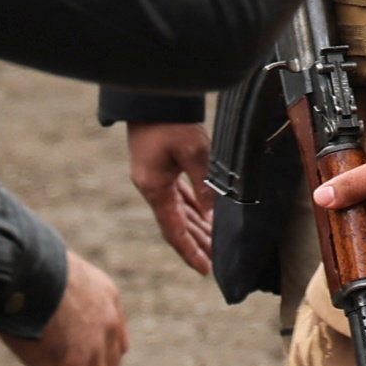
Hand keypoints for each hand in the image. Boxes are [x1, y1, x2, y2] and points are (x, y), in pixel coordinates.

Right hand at [6, 248, 131, 365]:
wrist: (16, 263)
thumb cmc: (19, 259)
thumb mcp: (48, 270)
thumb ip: (51, 289)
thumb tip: (26, 287)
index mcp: (106, 298)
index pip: (112, 340)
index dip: (95, 357)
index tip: (69, 362)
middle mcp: (107, 326)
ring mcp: (91, 351)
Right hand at [124, 118, 213, 270]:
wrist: (150, 95)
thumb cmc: (170, 121)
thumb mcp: (193, 153)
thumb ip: (204, 185)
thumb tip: (213, 215)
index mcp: (155, 188)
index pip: (173, 230)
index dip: (190, 251)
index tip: (205, 270)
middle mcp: (152, 186)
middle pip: (176, 224)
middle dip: (196, 243)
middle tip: (216, 261)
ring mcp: (155, 176)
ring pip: (178, 211)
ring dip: (196, 227)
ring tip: (213, 243)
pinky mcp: (159, 166)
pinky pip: (178, 195)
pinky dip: (192, 208)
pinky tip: (204, 216)